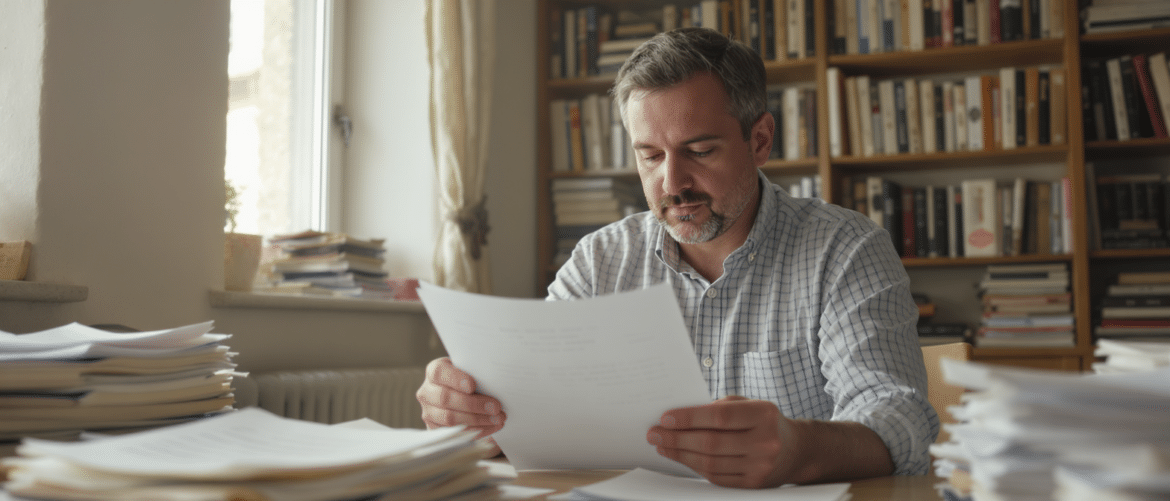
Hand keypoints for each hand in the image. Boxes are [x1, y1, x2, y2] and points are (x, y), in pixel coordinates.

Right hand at [416, 357, 505, 456]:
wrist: (462, 396)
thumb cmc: (470, 381)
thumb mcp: (470, 373)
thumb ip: (476, 375)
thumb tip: (494, 382)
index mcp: (434, 372)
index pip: (439, 372)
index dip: (455, 379)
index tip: (472, 386)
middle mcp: (427, 392)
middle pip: (445, 398)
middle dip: (473, 404)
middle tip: (495, 407)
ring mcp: (429, 412)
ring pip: (449, 418)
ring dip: (477, 420)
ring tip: (497, 419)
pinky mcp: (435, 429)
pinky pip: (454, 433)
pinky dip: (476, 431)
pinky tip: (491, 427)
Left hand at [647, 395, 798, 487]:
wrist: (796, 450)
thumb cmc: (764, 421)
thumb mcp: (748, 404)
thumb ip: (718, 407)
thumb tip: (679, 418)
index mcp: (764, 414)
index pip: (720, 416)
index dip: (689, 418)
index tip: (665, 418)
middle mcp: (765, 442)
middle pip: (711, 442)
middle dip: (677, 438)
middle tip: (654, 433)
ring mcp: (760, 467)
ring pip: (710, 463)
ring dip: (681, 454)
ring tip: (663, 445)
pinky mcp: (753, 485)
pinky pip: (716, 477)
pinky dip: (694, 467)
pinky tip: (682, 457)